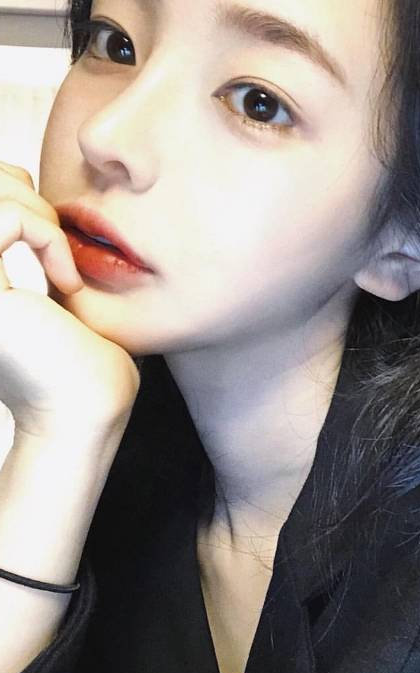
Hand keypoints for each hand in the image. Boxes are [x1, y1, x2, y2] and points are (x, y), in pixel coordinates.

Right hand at [0, 161, 140, 436]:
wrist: (86, 411)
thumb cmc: (79, 360)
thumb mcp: (48, 293)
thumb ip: (32, 250)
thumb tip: (24, 187)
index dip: (11, 193)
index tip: (53, 249)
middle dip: (19, 192)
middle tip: (57, 242)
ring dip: (35, 213)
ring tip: (62, 262)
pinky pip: (3, 218)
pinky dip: (44, 235)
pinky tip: (64, 280)